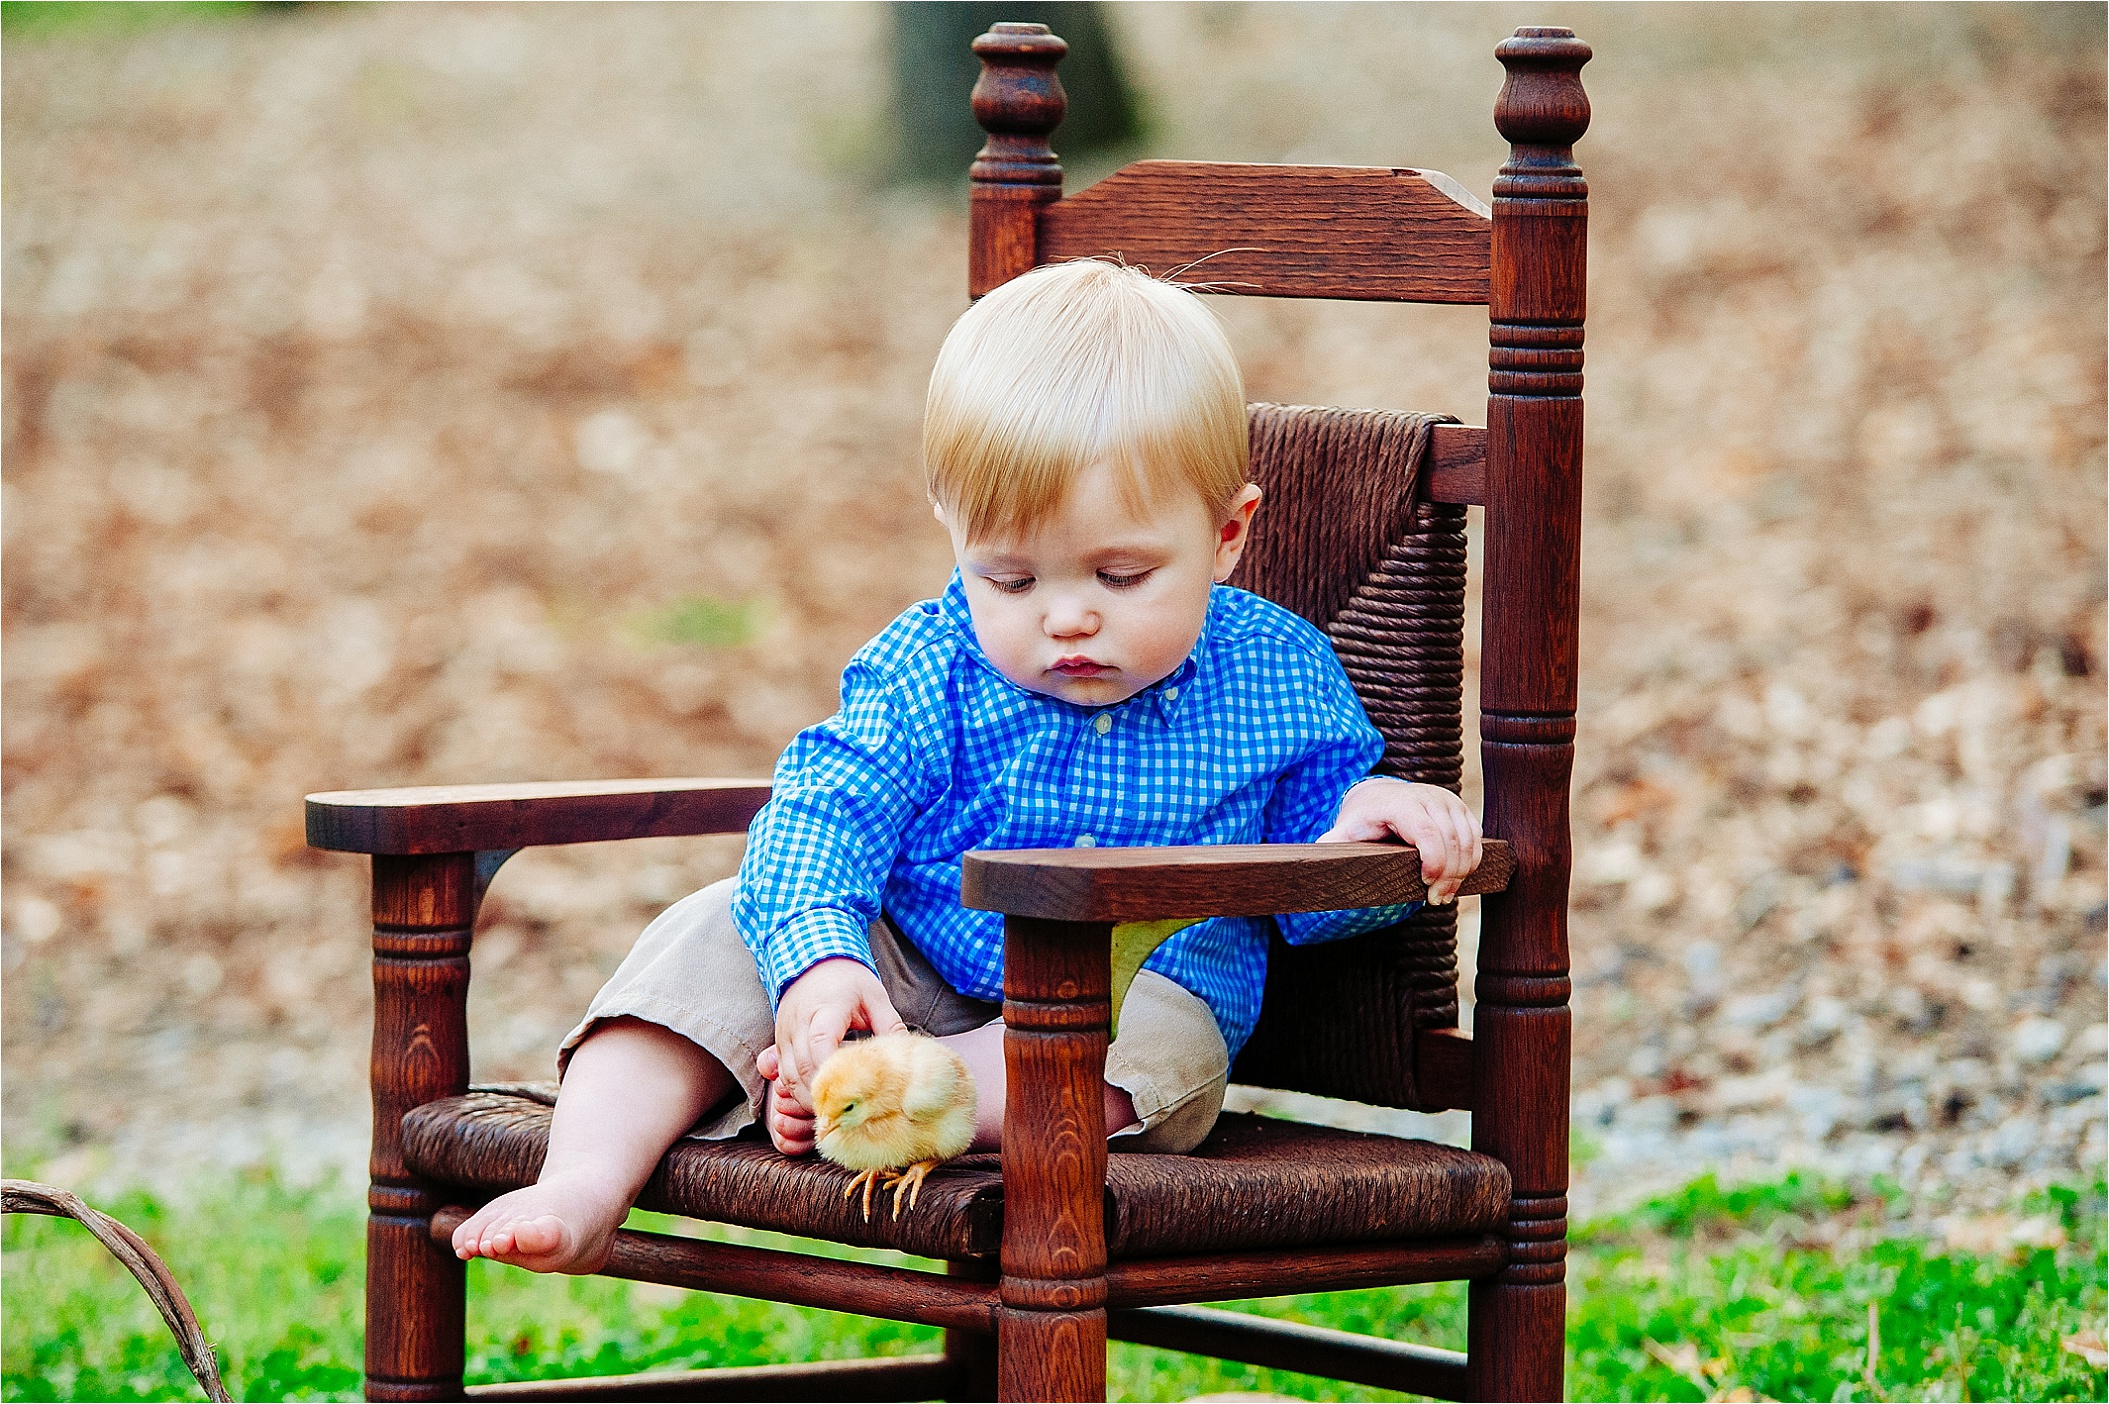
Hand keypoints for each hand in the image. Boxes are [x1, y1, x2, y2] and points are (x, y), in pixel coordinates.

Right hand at [758, 957, 906, 1152]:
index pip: (821, 1043)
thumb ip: (890, 1026)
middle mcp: (799, 1022)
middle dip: (821, 1095)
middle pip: (802, 1067)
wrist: (813, 961)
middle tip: (843, 1116)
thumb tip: (909, 1058)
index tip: (848, 1093)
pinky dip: (795, 1091)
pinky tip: (814, 1102)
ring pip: (789, 1076)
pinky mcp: (779, 1042)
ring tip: (831, 1115)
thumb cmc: (849, 981)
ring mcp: (785, 1033)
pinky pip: (782, 1074)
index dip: (831, 1072)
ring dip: (806, 1098)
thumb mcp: (875, 997)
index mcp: (826, 1008)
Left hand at [1317, 778, 1482, 904]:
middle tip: (1437, 900)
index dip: (1434, 861)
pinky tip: (1457, 879)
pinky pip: (1476, 837)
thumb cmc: (1364, 820)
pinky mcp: (1461, 808)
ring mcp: (1448, 801)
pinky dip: (1471, 860)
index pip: (1427, 831)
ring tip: (1445, 894)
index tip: (1428, 886)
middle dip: (1449, 875)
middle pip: (1452, 840)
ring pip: (1468, 840)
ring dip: (1462, 872)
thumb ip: (1334, 842)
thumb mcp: (1347, 831)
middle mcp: (1428, 797)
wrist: (1382, 797)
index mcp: (1401, 803)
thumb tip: (1317, 853)